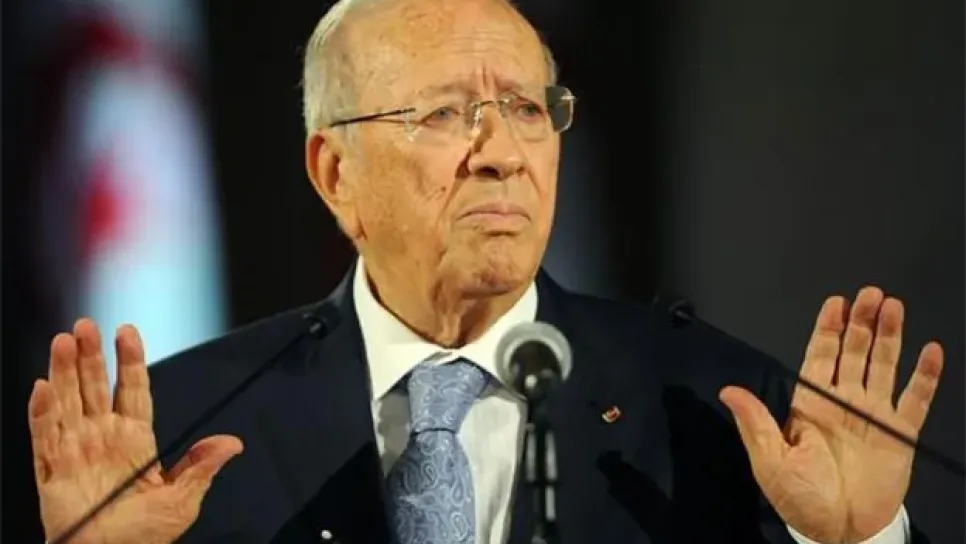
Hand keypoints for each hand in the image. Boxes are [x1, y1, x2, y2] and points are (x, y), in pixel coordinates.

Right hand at [30, 319, 242, 543]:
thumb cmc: (145, 536)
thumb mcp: (183, 499)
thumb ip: (201, 466)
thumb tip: (233, 443)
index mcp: (135, 440)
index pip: (131, 389)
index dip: (129, 360)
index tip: (128, 330)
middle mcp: (102, 439)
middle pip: (94, 387)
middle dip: (90, 356)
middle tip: (85, 324)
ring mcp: (76, 453)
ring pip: (66, 403)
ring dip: (63, 372)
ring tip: (63, 341)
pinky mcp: (52, 473)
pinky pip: (44, 438)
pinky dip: (41, 413)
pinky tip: (42, 388)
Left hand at [719, 287, 942, 542]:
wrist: (838, 530)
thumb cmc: (800, 497)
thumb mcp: (770, 461)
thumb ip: (755, 423)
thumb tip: (728, 390)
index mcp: (810, 404)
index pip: (819, 356)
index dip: (826, 329)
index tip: (834, 302)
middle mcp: (843, 402)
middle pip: (853, 352)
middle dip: (860, 323)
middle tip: (869, 294)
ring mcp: (872, 415)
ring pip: (883, 366)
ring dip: (889, 337)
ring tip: (894, 307)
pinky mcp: (900, 434)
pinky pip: (915, 399)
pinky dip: (924, 375)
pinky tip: (930, 349)